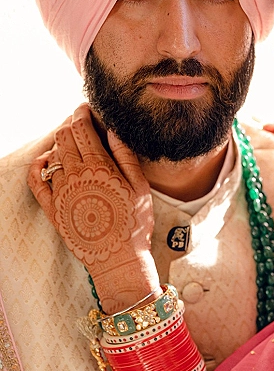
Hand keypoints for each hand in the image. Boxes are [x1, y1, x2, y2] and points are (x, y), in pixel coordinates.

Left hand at [28, 104, 158, 313]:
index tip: (87, 110)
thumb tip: (113, 130)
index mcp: (98, 166)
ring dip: (60, 145)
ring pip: (52, 155)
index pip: (81, 128)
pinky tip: (46, 162)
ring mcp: (60, 192)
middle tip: (82, 125)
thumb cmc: (134, 225)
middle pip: (63, 137)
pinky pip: (36, 181)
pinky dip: (39, 166)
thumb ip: (125, 155)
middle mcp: (74, 175)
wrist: (119, 261)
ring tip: (73, 145)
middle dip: (71, 125)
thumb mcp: (139, 187)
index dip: (82, 113)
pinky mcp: (53, 208)